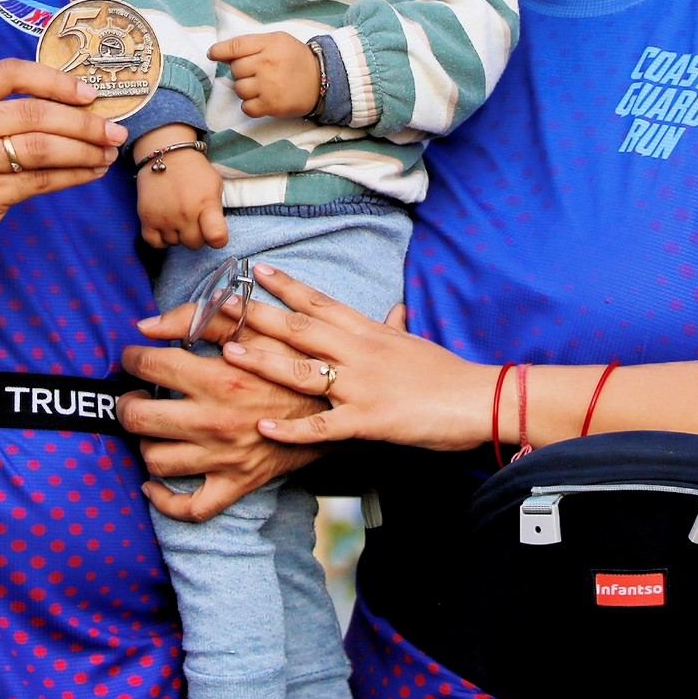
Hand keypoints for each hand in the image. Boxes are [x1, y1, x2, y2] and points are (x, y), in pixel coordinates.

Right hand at [0, 60, 126, 291]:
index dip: (54, 80)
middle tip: (114, 129)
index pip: (8, 74)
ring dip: (84, 149)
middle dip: (82, 121)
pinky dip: (73, 175)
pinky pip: (40, 180)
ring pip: (41, 148)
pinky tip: (91, 172)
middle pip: (32, 113)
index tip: (89, 93)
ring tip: (109, 151)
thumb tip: (73, 98)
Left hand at [118, 327, 324, 520]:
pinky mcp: (235, 484)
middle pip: (140, 418)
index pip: (149, 367)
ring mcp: (224, 459)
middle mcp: (216, 422)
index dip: (133, 358)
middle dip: (127, 403)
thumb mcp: (253, 328)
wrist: (333, 406)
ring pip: (156, 460)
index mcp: (218, 379)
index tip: (135, 357)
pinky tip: (153, 483)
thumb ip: (196, 317)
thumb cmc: (291, 362)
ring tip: (151, 428)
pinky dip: (164, 500)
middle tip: (134, 395)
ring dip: (145, 443)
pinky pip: (190, 507)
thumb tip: (147, 326)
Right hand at [134, 142, 227, 249]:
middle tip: (194, 221)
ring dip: (177, 234)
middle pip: (194, 244)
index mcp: (206, 205)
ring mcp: (165, 218)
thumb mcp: (215, 185)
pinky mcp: (147, 218)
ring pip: (175, 243)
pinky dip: (160, 239)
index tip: (216, 235)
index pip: (216, 236)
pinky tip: (165, 226)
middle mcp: (185, 214)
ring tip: (178, 217)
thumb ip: (216, 210)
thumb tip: (213, 232)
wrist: (167, 154)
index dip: (218, 240)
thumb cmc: (194, 171)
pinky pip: (154, 243)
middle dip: (196, 235)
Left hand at [211, 32, 321, 119]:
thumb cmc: (295, 58)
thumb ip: (251, 44)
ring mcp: (269, 86)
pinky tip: (261, 99)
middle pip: (236, 69)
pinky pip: (247, 108)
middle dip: (241, 71)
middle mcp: (268, 64)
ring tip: (260, 86)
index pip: (236, 46)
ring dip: (245, 88)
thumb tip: (220, 52)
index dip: (219, 51)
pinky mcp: (272, 105)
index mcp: (269, 44)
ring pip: (239, 89)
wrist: (322, 80)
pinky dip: (250, 105)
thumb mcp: (277, 41)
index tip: (213, 54)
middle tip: (255, 72)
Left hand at [221, 263, 489, 451]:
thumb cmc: (446, 373)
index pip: (319, 302)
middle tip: (219, 304)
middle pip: (300, 328)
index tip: (254, 270)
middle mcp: (360, 351)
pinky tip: (264, 426)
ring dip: (264, 362)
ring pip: (304, 370)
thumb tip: (393, 310)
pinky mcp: (369, 421)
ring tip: (229, 353)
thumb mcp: (413, 342)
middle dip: (257, 316)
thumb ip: (393, 328)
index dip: (285, 286)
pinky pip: (323, 426)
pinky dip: (292, 428)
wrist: (478, 398)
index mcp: (368, 331)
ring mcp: (362, 385)